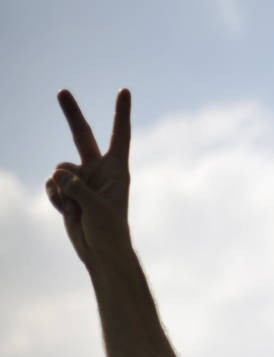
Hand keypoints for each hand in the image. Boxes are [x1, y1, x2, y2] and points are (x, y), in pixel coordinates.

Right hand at [45, 89, 132, 265]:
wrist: (101, 252)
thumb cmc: (109, 230)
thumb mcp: (96, 207)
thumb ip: (77, 187)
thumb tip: (57, 173)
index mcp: (117, 170)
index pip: (120, 136)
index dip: (121, 113)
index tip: (124, 91)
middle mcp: (99, 170)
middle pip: (82, 136)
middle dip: (71, 114)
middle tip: (62, 91)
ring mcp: (82, 179)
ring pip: (59, 168)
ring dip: (61, 187)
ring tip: (74, 206)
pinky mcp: (68, 191)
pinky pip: (52, 184)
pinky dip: (55, 197)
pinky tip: (66, 210)